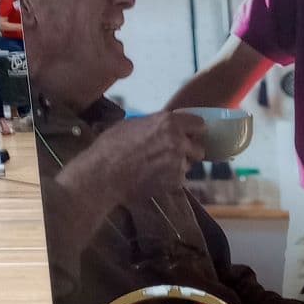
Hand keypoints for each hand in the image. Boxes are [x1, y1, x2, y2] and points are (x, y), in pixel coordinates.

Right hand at [83, 111, 205, 199]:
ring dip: (180, 165)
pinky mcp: (176, 180)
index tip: (189, 135)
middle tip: (173, 153)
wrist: (103, 175)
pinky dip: (171, 178)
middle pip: (199, 147)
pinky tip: (153, 176)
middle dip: (189, 151)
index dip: (194, 131)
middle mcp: (178, 141)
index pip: (200, 124)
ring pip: (190, 164)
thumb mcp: (133, 124)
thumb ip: (156, 123)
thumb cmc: (111, 146)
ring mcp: (179, 162)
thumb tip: (165, 125)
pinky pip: (180, 178)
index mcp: (169, 122)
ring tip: (158, 166)